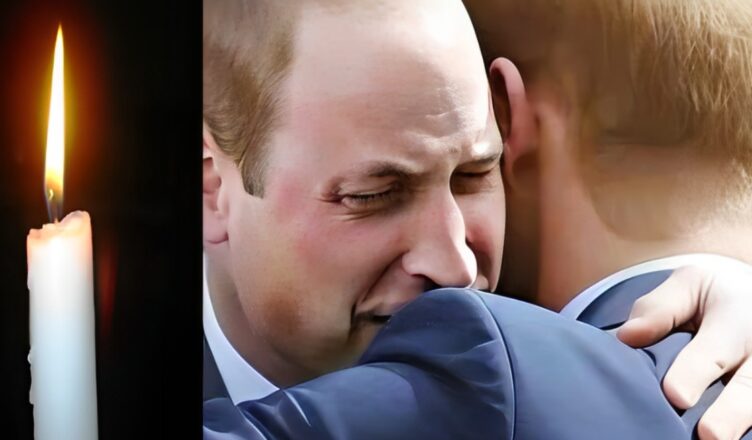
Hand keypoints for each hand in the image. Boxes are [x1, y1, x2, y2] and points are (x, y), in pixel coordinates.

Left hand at [617, 264, 751, 439]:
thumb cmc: (712, 295)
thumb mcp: (689, 285)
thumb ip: (660, 309)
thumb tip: (627, 336)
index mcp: (737, 316)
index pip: (713, 349)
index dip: (694, 372)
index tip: (675, 395)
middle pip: (748, 386)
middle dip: (731, 412)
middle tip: (709, 434)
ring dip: (739, 423)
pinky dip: (744, 426)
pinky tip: (728, 438)